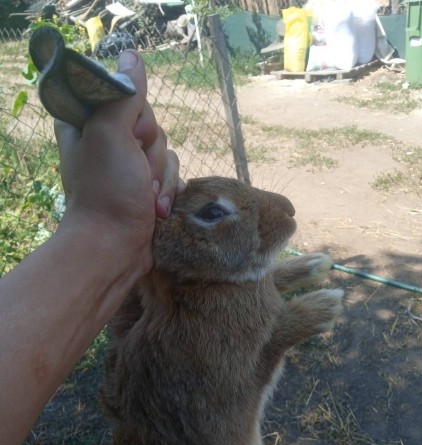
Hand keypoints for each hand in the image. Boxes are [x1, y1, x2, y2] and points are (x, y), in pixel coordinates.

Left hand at [54, 50, 180, 274]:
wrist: (115, 248)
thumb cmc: (107, 191)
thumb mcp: (111, 134)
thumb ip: (124, 95)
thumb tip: (132, 55)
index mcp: (87, 124)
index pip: (124, 96)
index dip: (134, 115)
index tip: (130, 135)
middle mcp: (106, 142)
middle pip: (149, 124)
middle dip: (150, 153)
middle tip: (136, 174)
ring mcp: (128, 167)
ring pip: (164, 150)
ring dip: (160, 178)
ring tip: (146, 200)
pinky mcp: (146, 187)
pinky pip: (170, 173)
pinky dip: (168, 191)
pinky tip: (157, 208)